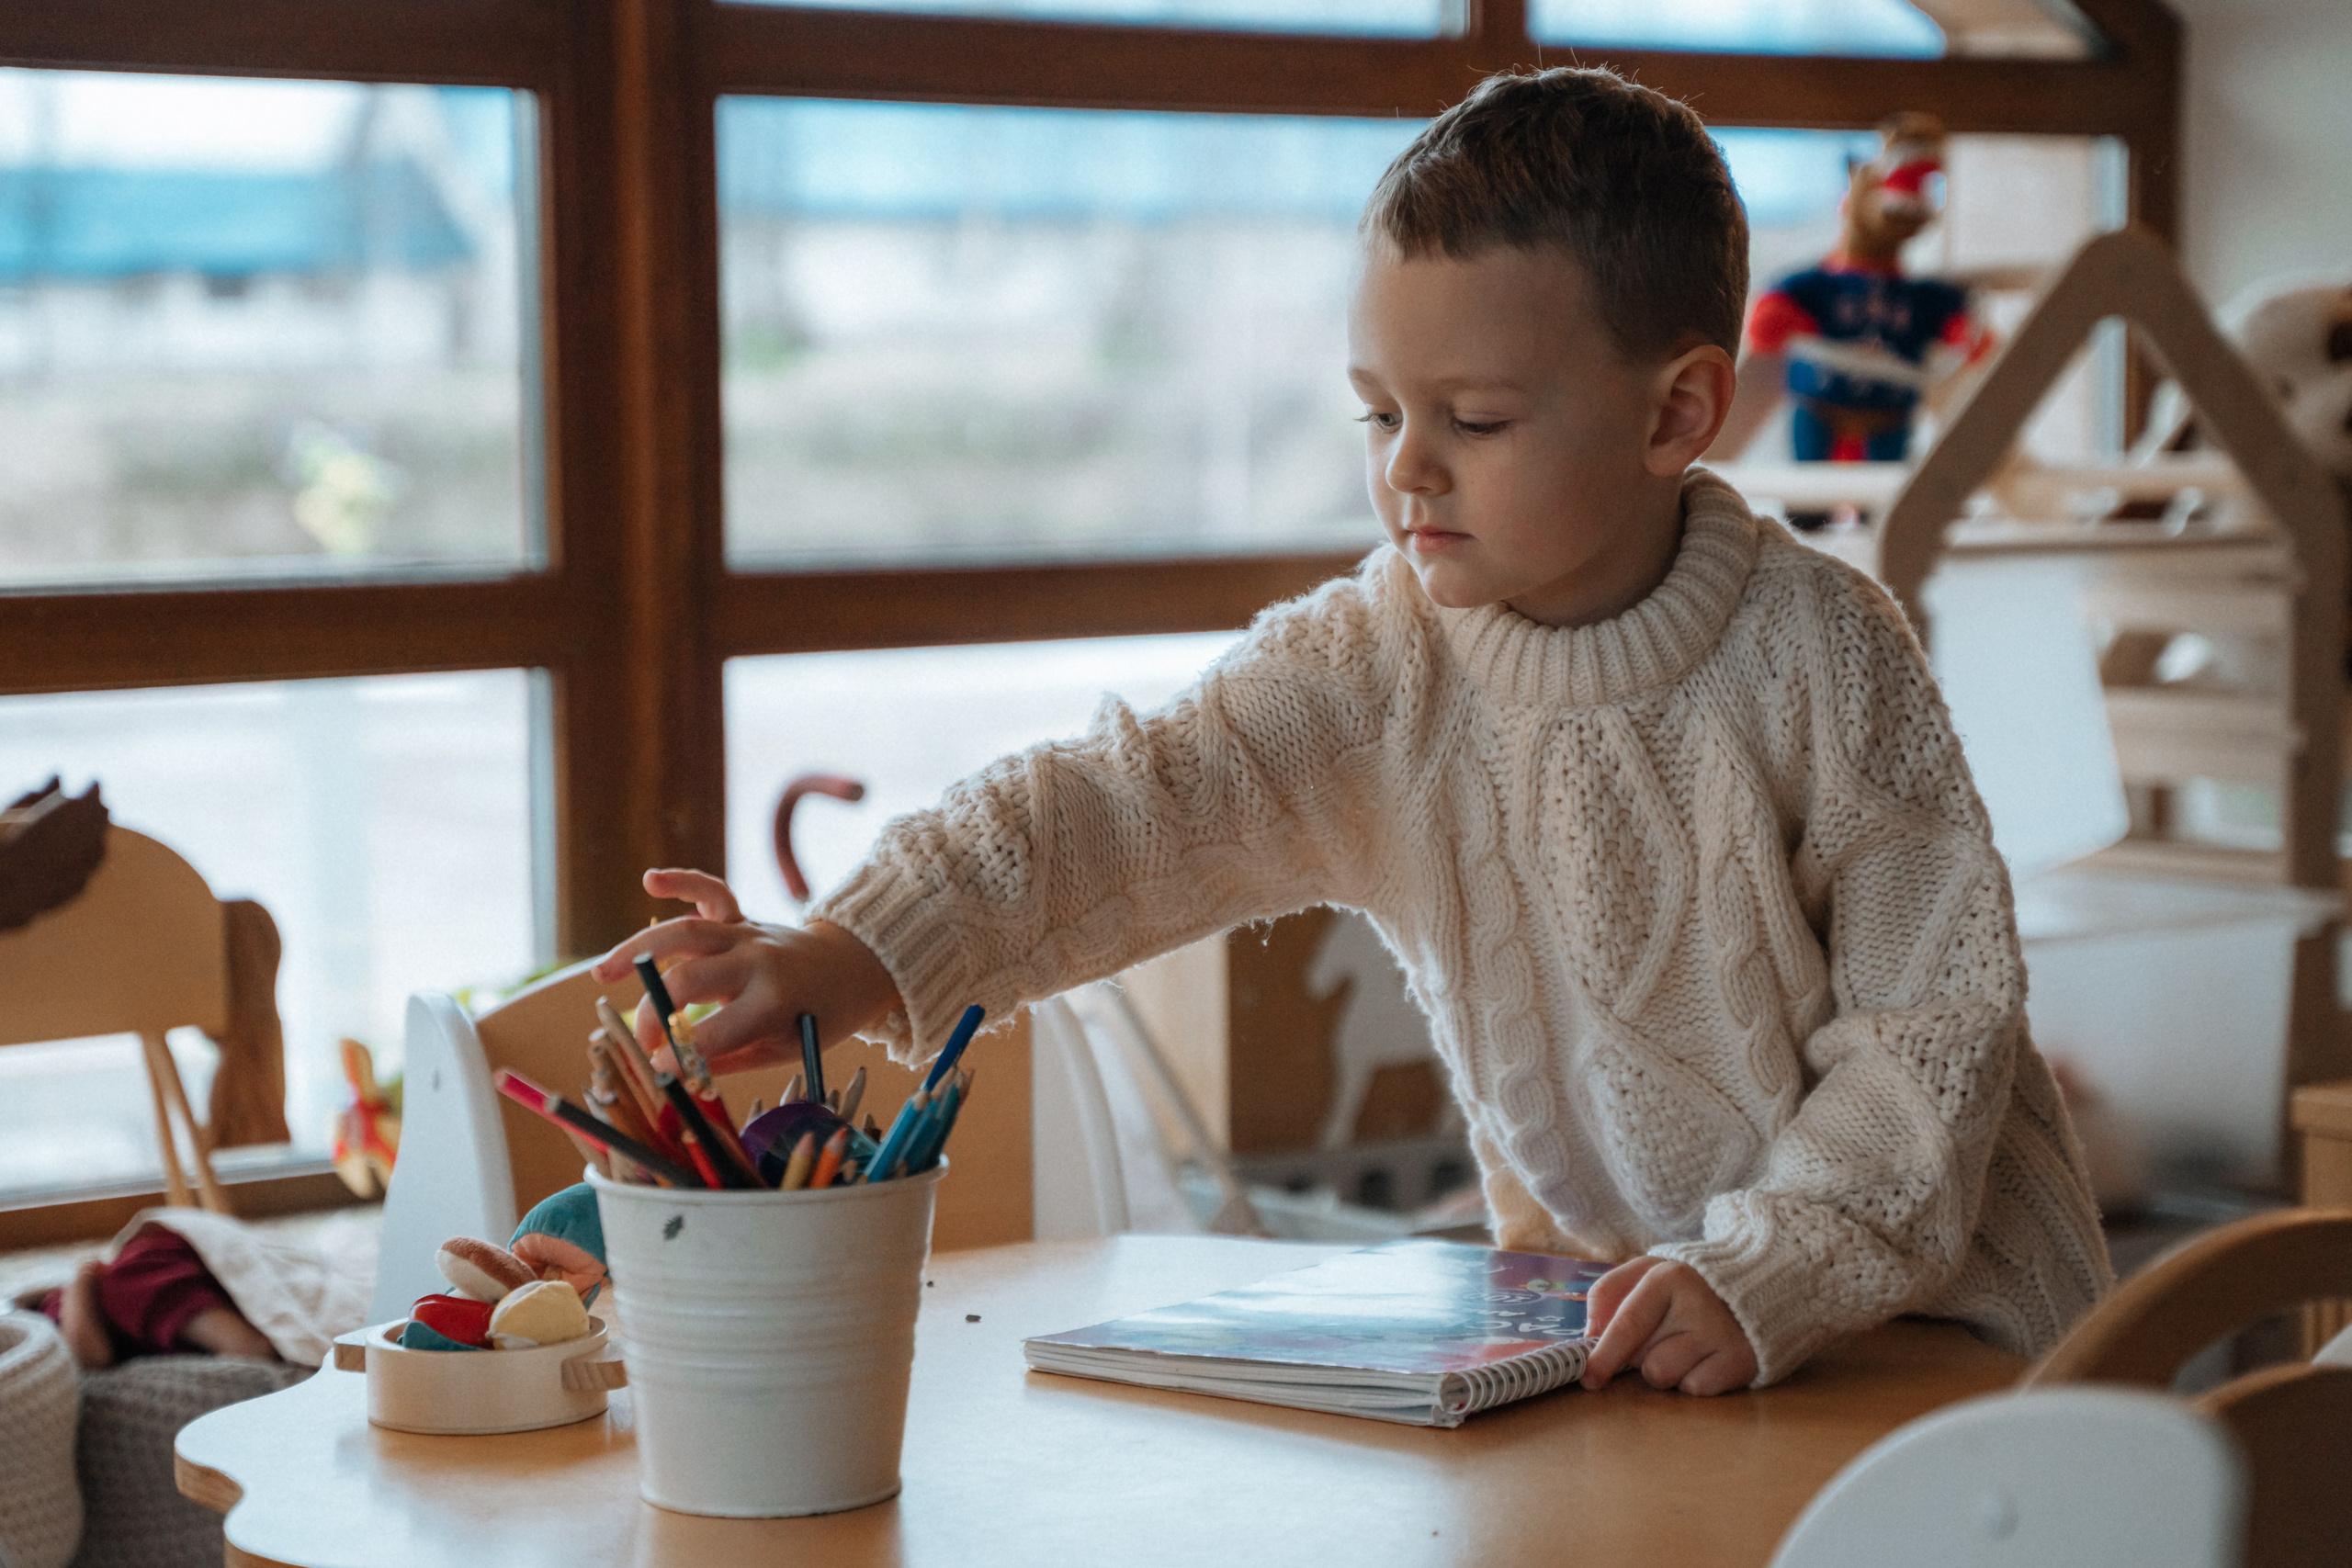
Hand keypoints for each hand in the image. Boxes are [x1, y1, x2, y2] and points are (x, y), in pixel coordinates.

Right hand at [589, 869, 901, 1076]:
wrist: (854, 967)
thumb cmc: (817, 1016)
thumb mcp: (784, 1049)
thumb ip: (729, 1058)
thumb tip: (677, 1077)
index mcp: (774, 1001)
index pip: (715, 1031)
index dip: (680, 1055)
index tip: (656, 1071)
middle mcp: (756, 961)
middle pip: (690, 978)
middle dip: (654, 1012)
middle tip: (641, 1041)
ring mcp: (747, 933)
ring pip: (686, 932)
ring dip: (639, 950)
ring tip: (604, 973)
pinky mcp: (741, 917)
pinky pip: (711, 891)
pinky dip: (682, 881)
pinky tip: (651, 880)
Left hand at [1579, 1257, 1757, 1395]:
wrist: (1750, 1288)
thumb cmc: (1683, 1287)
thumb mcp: (1644, 1273)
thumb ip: (1608, 1294)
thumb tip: (1591, 1335)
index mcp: (1667, 1277)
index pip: (1627, 1323)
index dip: (1604, 1355)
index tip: (1588, 1377)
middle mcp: (1697, 1303)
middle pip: (1640, 1357)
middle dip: (1638, 1356)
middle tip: (1661, 1335)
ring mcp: (1721, 1334)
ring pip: (1663, 1376)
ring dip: (1665, 1370)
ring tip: (1683, 1347)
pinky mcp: (1741, 1360)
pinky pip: (1695, 1389)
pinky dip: (1694, 1380)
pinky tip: (1705, 1358)